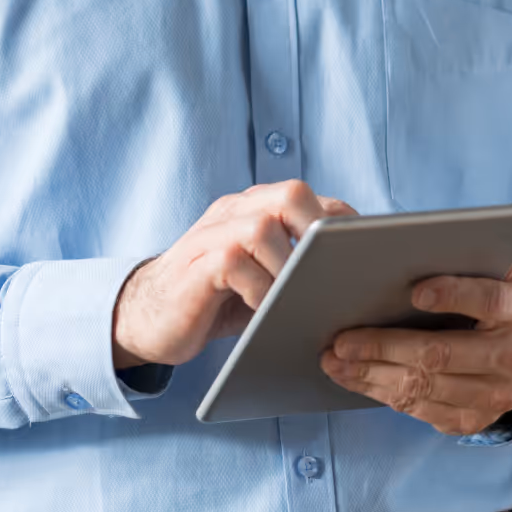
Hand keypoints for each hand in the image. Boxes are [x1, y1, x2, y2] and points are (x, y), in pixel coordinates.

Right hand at [112, 180, 356, 368]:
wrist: (147, 317)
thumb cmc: (215, 300)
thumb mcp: (260, 279)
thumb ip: (293, 266)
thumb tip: (354, 282)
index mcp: (255, 209)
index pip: (311, 199)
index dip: (342, 224)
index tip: (364, 258)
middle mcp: (235, 211)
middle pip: (291, 194)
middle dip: (320, 232)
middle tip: (331, 273)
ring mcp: (213, 233)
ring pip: (263, 226)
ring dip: (287, 268)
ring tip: (293, 300)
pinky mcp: (197, 263)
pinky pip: (233, 261)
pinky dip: (257, 288)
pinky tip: (261, 311)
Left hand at [320, 259, 511, 436]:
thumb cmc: (486, 285)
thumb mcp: (485, 261)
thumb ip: (448, 249)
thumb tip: (381, 244)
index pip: (489, 301)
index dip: (453, 295)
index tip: (414, 291)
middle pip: (444, 352)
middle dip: (385, 346)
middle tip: (342, 340)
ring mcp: (502, 394)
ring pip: (428, 387)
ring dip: (374, 375)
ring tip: (335, 360)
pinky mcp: (480, 419)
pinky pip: (425, 411)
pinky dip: (384, 394)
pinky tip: (356, 378)